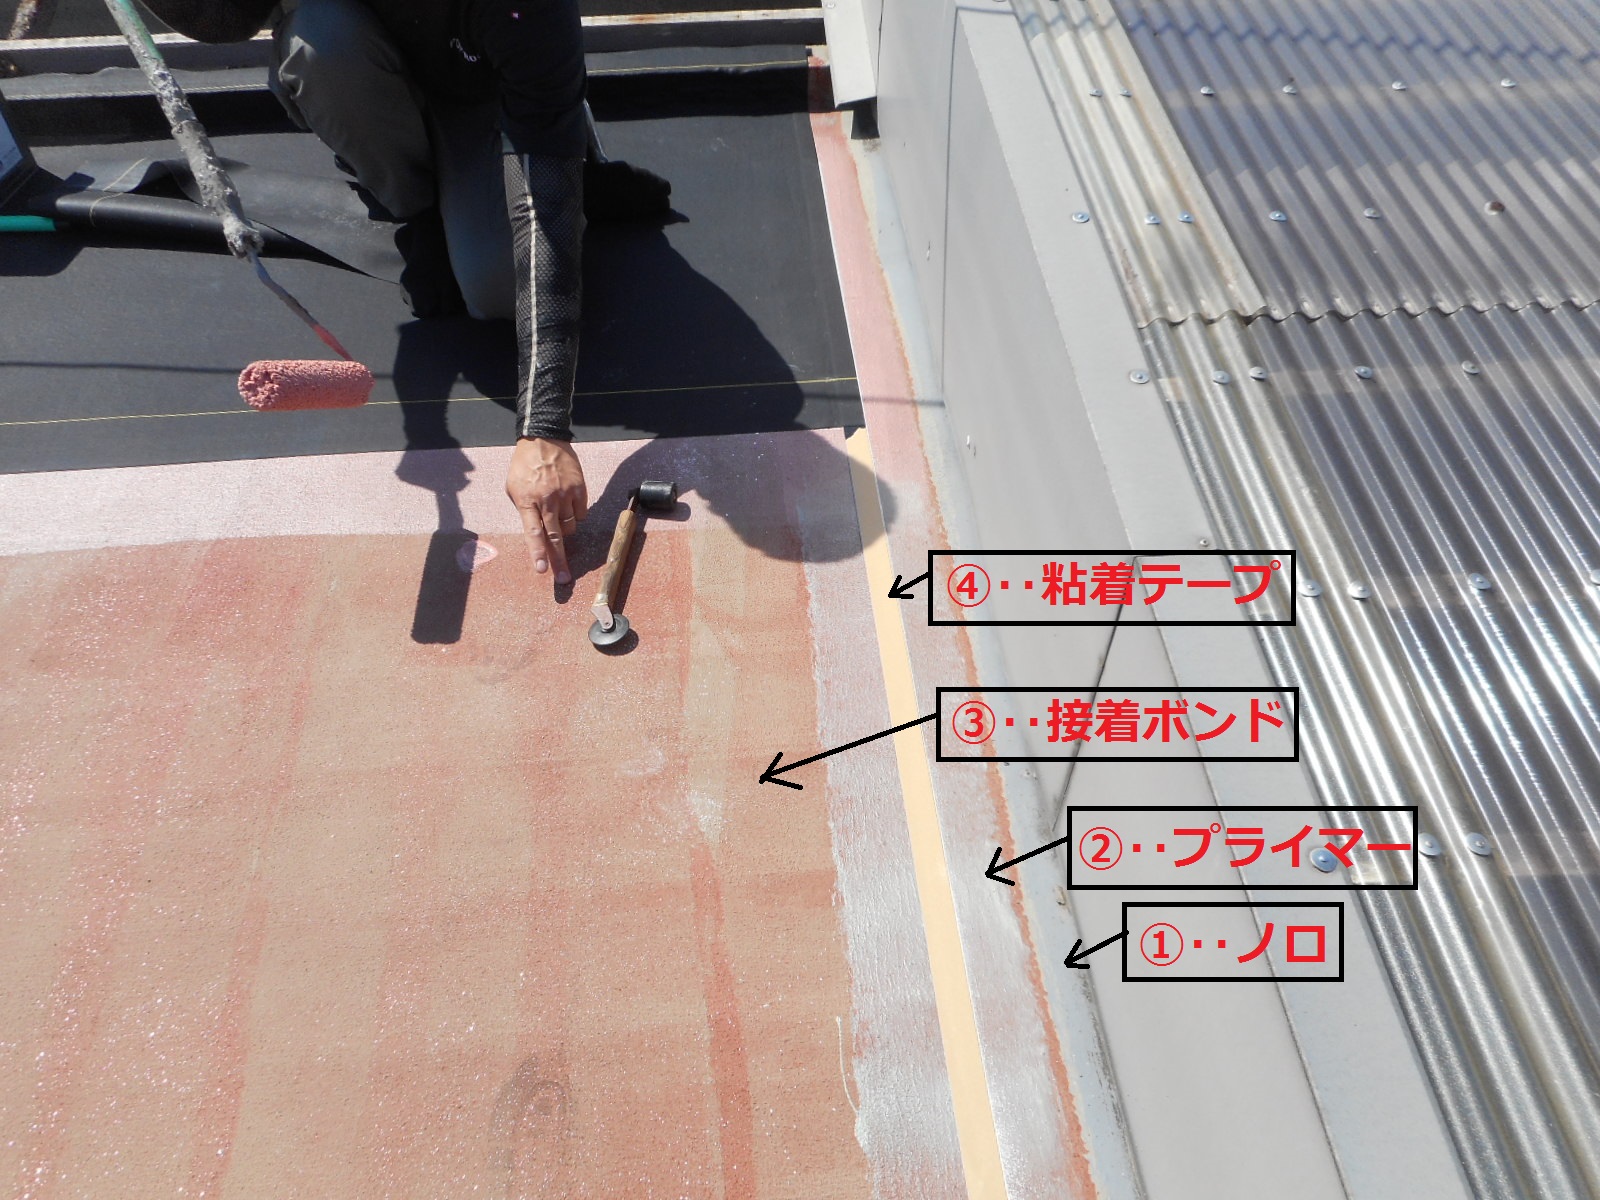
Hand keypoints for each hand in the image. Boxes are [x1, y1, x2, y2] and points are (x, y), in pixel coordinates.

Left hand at [506, 437, 587, 584]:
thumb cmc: (524, 465)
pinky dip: (574, 515)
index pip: (533, 532)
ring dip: (564, 530)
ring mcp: (565, 494)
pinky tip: (567, 504)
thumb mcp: (513, 487)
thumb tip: (536, 532)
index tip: (542, 570)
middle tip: (564, 579)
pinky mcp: (579, 489)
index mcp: (527, 500)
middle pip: (555, 536)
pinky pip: (580, 514)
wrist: (544, 438)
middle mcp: (547, 499)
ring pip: (569, 526)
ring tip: (557, 515)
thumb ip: (523, 509)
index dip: (538, 553)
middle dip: (559, 560)